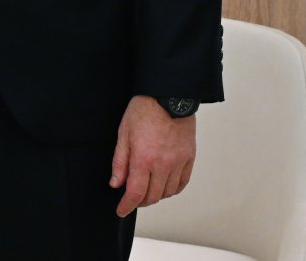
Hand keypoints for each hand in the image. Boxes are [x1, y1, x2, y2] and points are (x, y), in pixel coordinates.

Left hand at [110, 95, 196, 216]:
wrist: (168, 95)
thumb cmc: (143, 110)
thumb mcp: (124, 134)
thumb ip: (120, 162)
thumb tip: (116, 184)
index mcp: (143, 158)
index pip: (135, 193)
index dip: (127, 206)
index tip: (121, 210)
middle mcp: (162, 164)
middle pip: (152, 196)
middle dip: (140, 201)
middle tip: (133, 197)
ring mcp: (178, 162)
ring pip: (168, 192)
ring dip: (156, 196)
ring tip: (148, 189)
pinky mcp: (189, 157)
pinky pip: (182, 183)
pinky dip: (173, 189)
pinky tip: (165, 186)